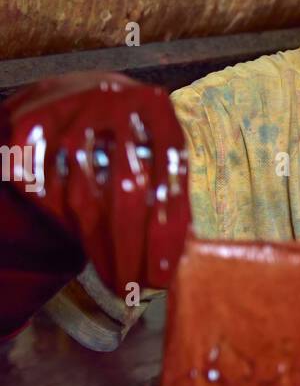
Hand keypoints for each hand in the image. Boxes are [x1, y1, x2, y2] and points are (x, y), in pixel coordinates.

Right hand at [1, 71, 190, 302]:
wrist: (67, 97)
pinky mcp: (31, 130)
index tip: (162, 276)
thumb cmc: (125, 139)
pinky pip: (49, 195)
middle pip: (127, 190)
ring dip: (101, 249)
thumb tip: (181, 257)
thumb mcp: (154, 149)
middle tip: (137, 288)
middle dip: (132, 250)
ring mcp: (68, 114)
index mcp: (155, 107)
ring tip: (117, 280)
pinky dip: (67, 228)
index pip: (168, 175)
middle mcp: (113, 101)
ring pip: (85, 199)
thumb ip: (169, 188)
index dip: (166, 232)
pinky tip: (86, 247)